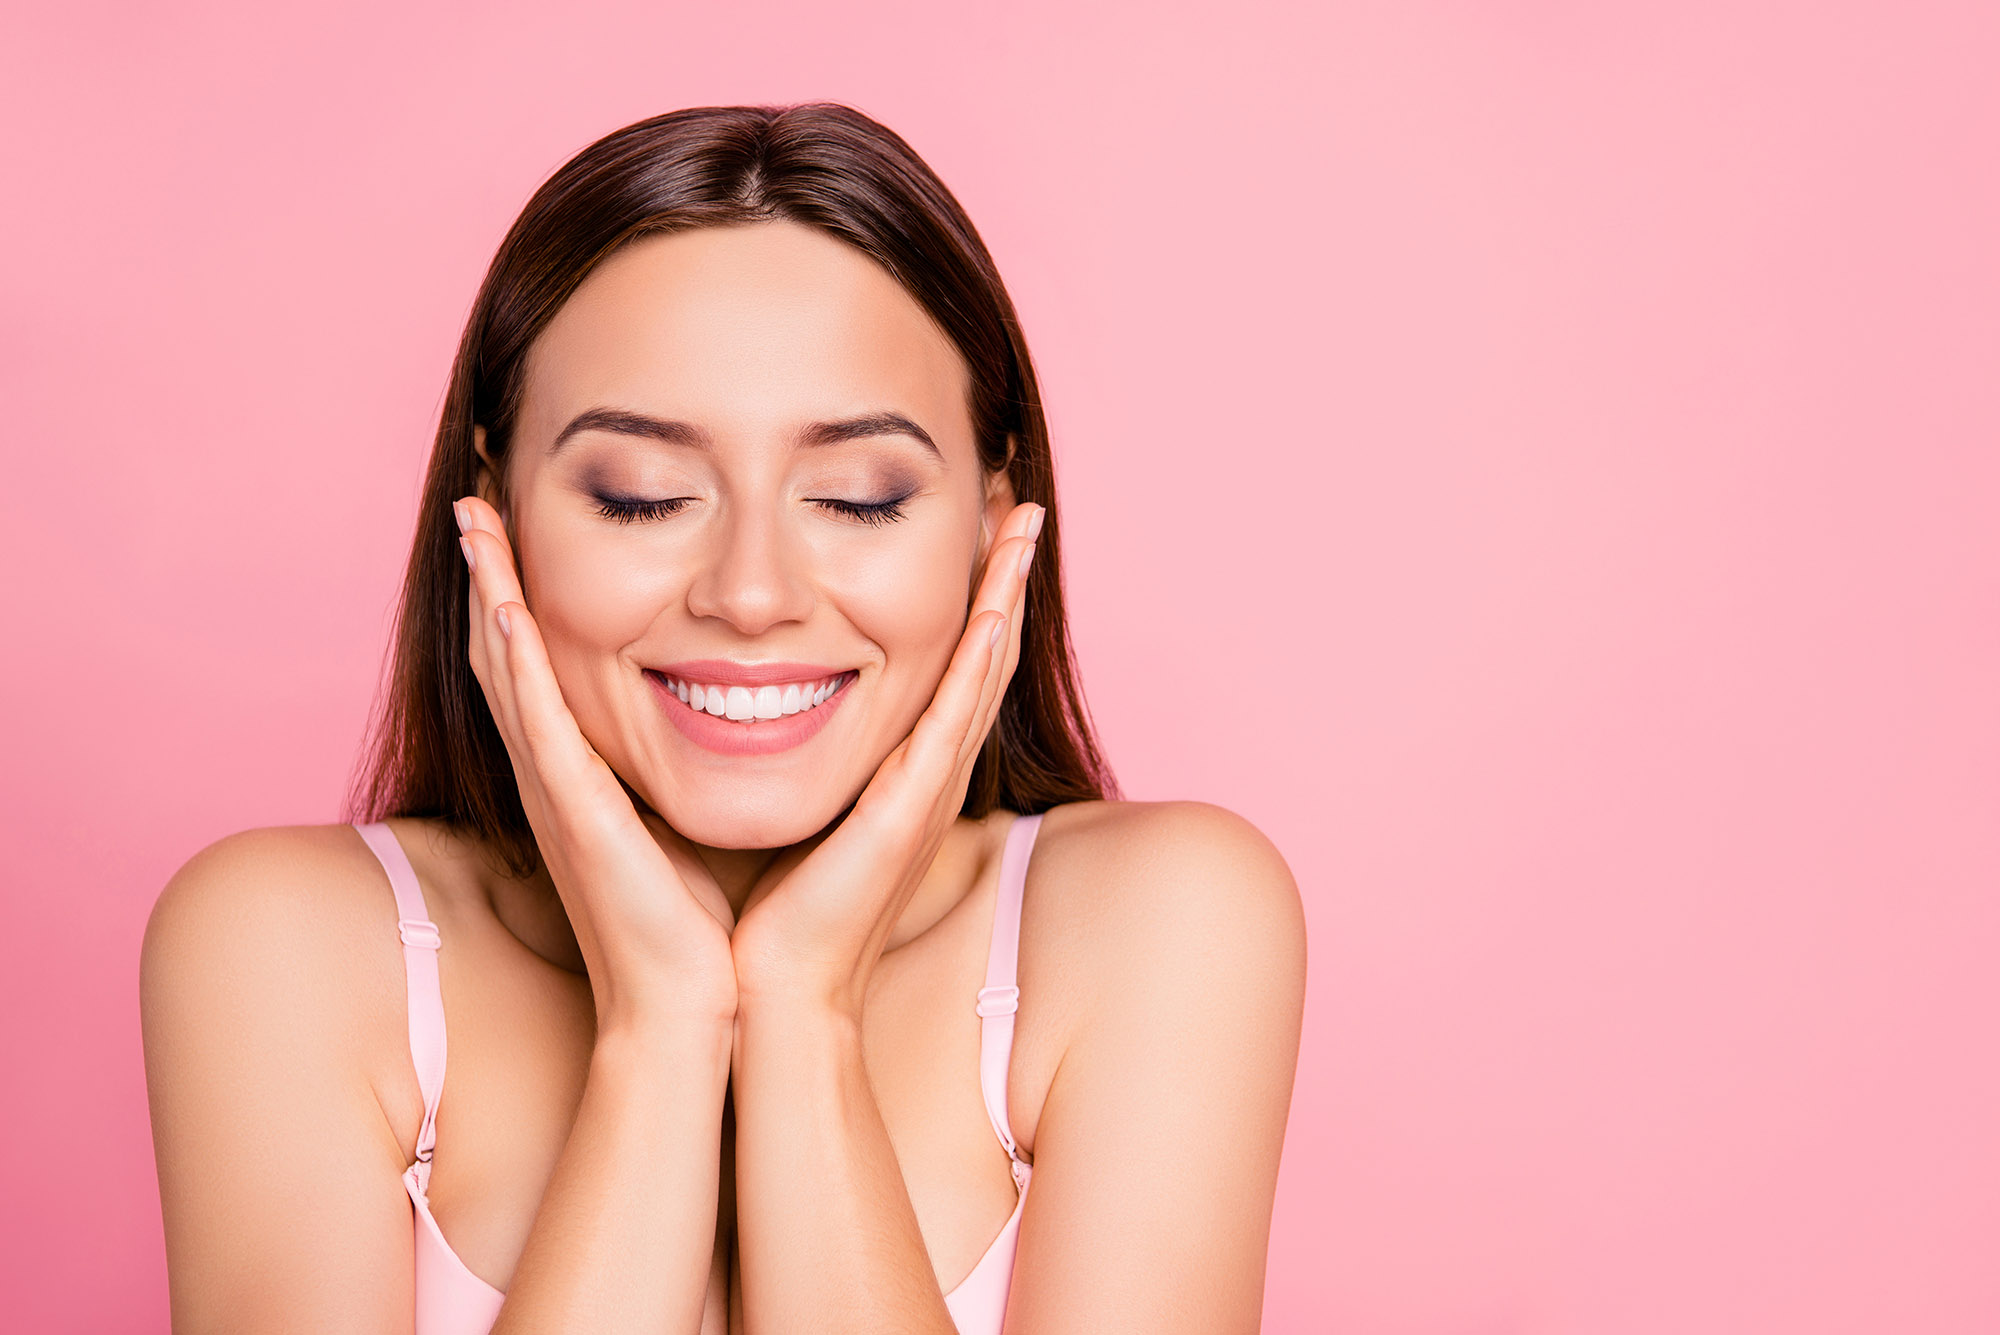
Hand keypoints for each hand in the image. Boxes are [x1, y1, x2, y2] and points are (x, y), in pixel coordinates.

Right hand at [455, 496, 737, 1028]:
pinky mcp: (573, 813)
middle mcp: (556, 774)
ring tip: (474, 513)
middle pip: (505, 651)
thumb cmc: (701, 926)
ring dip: (487, 588)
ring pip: (507, 668)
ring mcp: (556, 791)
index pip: (541, 665)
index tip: (517, 521)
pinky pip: (536, 720)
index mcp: (584, 775)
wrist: (691, 1008)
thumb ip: (690, 767)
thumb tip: (737, 713)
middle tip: (475, 492)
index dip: (520, 593)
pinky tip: (503, 605)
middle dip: (488, 571)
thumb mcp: (687, 822)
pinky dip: (515, 658)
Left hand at [726, 500, 1044, 1019]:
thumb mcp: (788, 806)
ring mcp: (927, 789)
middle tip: (1020, 500)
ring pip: (981, 669)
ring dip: (1006, 591)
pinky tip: (995, 603)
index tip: (974, 522)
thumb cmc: (768, 913)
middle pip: (980, 652)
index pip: (944, 662)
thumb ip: (784, 752)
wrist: (771, 994)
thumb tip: (749, 698)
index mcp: (899, 769)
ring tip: (1023, 518)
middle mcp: (926, 772)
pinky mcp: (910, 811)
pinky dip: (979, 658)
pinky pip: (954, 718)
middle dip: (1002, 573)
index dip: (969, 593)